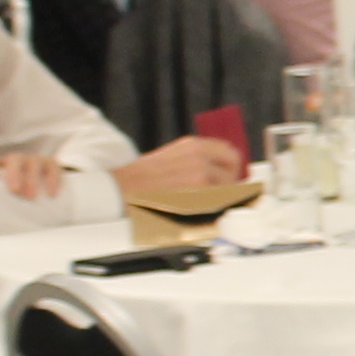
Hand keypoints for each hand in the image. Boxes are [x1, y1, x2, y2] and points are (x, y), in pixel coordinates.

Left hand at [0, 148, 66, 199]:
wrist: (41, 204)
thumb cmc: (13, 206)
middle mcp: (17, 163)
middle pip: (14, 159)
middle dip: (14, 173)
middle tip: (15, 191)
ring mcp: (34, 162)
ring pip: (33, 161)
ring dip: (32, 178)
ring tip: (31, 197)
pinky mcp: (51, 166)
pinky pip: (53, 167)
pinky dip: (52, 179)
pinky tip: (51, 194)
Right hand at [114, 136, 238, 195]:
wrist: (121, 189)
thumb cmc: (142, 178)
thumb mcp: (171, 156)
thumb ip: (196, 159)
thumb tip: (219, 170)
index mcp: (193, 145)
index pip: (229, 151)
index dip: (232, 166)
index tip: (230, 175)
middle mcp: (200, 156)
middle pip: (234, 169)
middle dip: (231, 182)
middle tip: (221, 193)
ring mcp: (202, 176)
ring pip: (228, 187)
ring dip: (222, 196)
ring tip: (205, 203)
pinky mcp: (199, 194)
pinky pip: (219, 202)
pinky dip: (215, 207)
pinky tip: (202, 210)